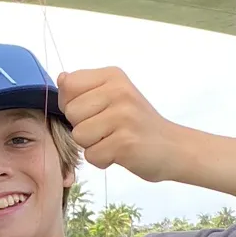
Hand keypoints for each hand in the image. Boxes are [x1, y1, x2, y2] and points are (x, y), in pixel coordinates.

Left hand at [58, 66, 181, 180]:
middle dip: (83, 126)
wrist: (174, 147)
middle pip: (70, 112)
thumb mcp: (114, 96)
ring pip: (78, 135)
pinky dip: (103, 160)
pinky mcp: (125, 143)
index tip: (94, 111)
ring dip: (93, 145)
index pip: (68, 85)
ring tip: (114, 140)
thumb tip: (61, 78)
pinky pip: (91, 155)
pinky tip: (120, 153)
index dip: (72, 103)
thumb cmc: (138, 124)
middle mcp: (119, 91)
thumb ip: (85, 89)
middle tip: (109, 129)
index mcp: (113, 76)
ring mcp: (123, 116)